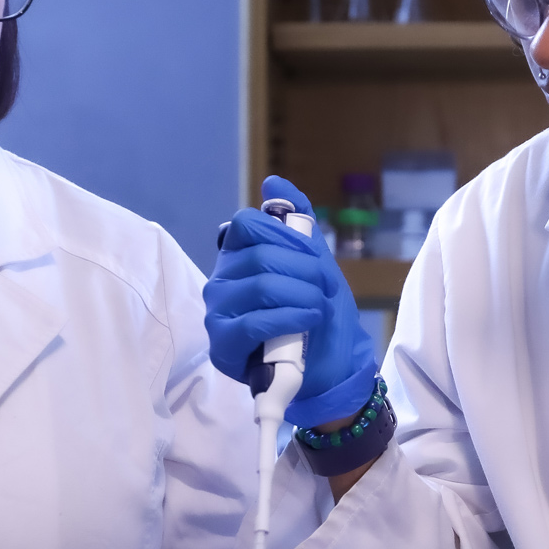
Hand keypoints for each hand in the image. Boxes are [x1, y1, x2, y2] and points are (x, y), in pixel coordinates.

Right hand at [204, 175, 377, 426]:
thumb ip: (297, 221)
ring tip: (319, 306)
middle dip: (304, 269)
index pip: (247, 224)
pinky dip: (290, 316)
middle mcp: (221, 281)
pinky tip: (308, 320)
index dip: (285, 235)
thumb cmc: (318, 313)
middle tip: (323, 287)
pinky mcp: (223, 346)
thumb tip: (274, 180)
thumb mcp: (316, 262)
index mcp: (238, 257)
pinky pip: (253, 321)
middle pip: (259, 254)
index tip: (312, 255)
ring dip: (303, 294)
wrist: (331, 367)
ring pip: (260, 286)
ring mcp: (218, 314)